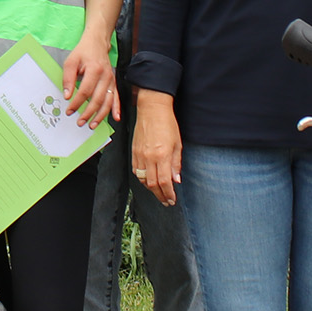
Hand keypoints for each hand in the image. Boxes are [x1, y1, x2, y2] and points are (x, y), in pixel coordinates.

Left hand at [60, 39, 117, 128]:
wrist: (97, 43)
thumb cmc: (83, 52)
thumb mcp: (70, 62)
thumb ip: (68, 79)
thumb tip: (67, 95)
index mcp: (94, 70)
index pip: (85, 91)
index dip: (77, 103)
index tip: (70, 110)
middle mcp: (105, 76)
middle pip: (98, 99)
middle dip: (88, 113)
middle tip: (80, 122)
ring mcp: (111, 80)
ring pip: (108, 101)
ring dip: (101, 115)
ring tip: (92, 125)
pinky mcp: (113, 82)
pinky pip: (116, 97)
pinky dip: (116, 108)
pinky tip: (116, 118)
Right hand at [131, 92, 182, 206]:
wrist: (152, 109)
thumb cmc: (167, 124)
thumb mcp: (177, 144)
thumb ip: (176, 163)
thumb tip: (175, 180)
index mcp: (162, 156)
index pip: (164, 182)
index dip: (168, 194)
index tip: (172, 200)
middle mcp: (149, 157)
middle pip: (152, 184)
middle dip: (160, 195)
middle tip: (166, 201)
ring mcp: (140, 155)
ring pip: (143, 180)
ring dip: (151, 189)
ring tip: (159, 193)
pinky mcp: (134, 152)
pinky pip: (136, 171)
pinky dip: (142, 179)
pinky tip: (148, 181)